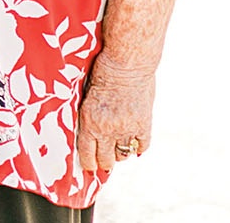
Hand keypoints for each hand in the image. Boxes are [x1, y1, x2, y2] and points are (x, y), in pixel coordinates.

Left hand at [76, 58, 154, 172]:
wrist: (126, 62)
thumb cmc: (102, 72)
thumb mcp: (87, 96)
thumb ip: (89, 115)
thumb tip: (89, 130)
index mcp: (88, 121)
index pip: (86, 154)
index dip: (88, 163)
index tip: (89, 167)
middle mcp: (106, 129)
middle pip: (105, 160)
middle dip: (103, 163)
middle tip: (104, 162)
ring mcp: (126, 128)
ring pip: (123, 155)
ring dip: (120, 154)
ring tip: (118, 150)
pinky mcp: (143, 124)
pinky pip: (142, 145)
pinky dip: (139, 147)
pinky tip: (135, 143)